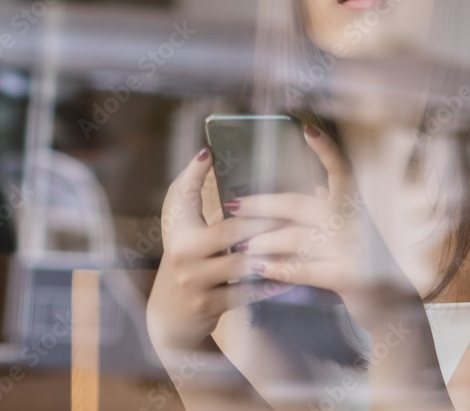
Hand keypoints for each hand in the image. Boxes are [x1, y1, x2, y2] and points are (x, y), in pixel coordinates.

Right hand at [146, 147, 285, 355]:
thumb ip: (194, 196)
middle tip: (292, 210)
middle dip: (262, 220)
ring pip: (240, 264)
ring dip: (271, 253)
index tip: (211, 153)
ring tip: (299, 242)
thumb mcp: (183, 228)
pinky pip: (244, 293)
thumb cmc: (186, 259)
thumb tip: (208, 152)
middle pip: (228, 230)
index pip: (182, 195)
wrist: (170, 316)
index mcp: (176, 228)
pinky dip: (268, 285)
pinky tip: (291, 277)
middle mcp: (181, 253)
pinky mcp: (206, 306)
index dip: (194, 174)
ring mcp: (193, 281)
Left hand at [229, 125, 416, 329]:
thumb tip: (318, 188)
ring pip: (295, 238)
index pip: (341, 169)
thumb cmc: (368, 264)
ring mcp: (353, 248)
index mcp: (356, 205)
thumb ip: (337, 209)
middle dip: (261, 205)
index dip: (325, 149)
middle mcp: (354, 221)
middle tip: (232, 205)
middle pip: (298, 205)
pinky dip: (278, 268)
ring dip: (263, 241)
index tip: (306, 129)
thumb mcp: (356, 232)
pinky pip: (304, 268)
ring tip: (241, 246)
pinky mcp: (349, 276)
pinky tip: (259, 269)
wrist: (394, 305)